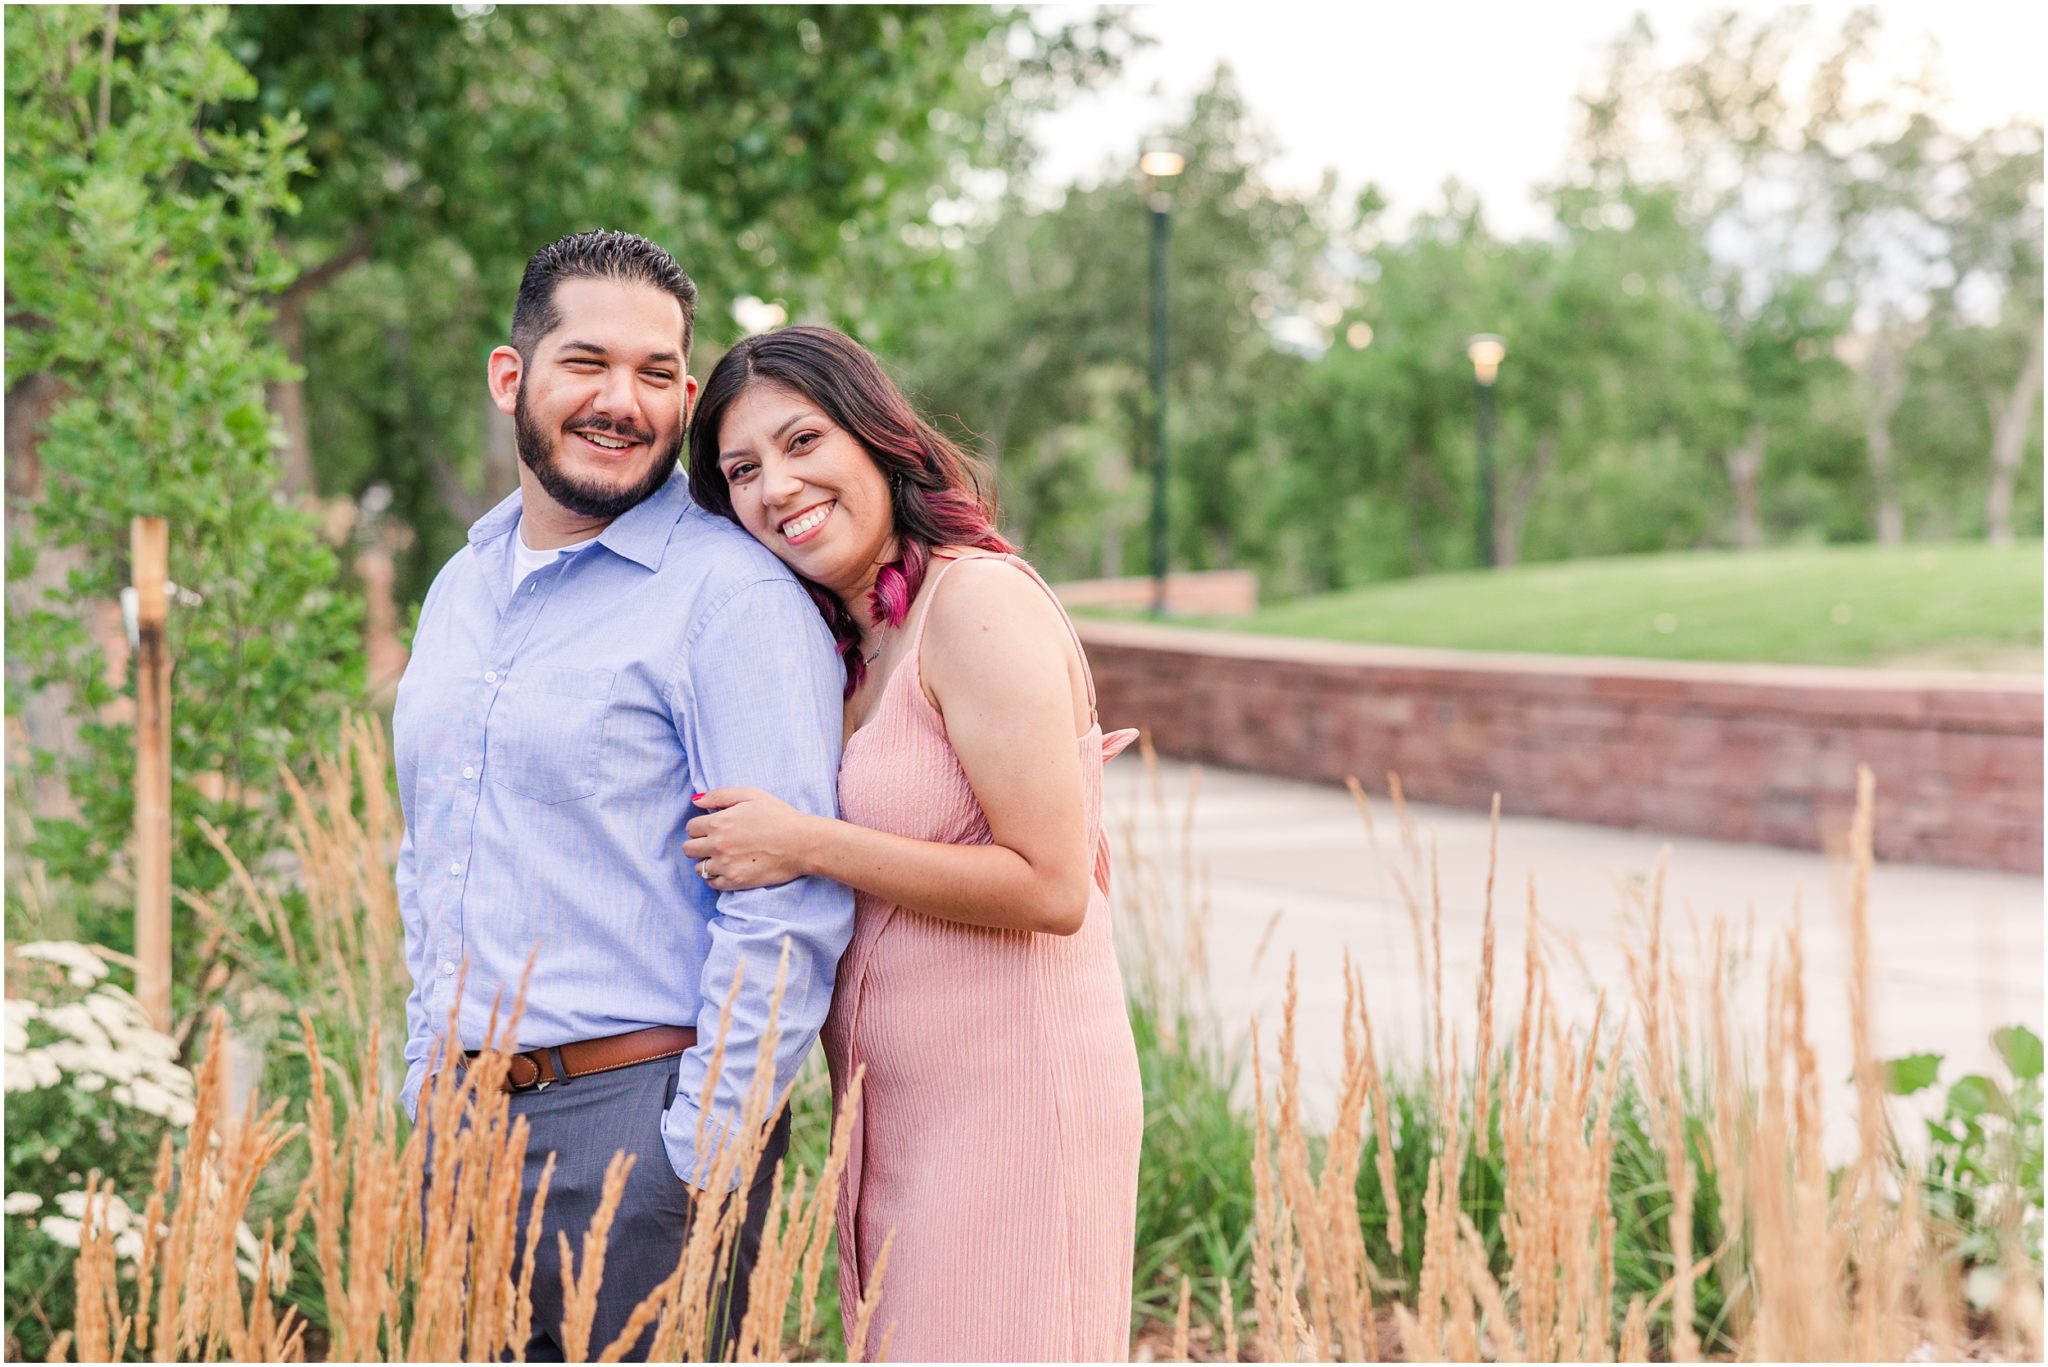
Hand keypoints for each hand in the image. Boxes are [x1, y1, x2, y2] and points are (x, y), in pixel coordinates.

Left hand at [682, 788, 816, 890]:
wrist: (802, 842)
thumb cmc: (779, 816)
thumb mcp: (751, 795)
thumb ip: (720, 795)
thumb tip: (695, 801)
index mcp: (718, 822)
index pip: (690, 828)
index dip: (701, 826)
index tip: (714, 828)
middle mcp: (717, 845)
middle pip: (689, 849)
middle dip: (699, 844)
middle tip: (716, 843)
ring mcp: (725, 865)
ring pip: (698, 868)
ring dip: (707, 862)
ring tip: (723, 858)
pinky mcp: (736, 881)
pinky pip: (712, 883)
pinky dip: (716, 878)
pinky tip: (728, 869)